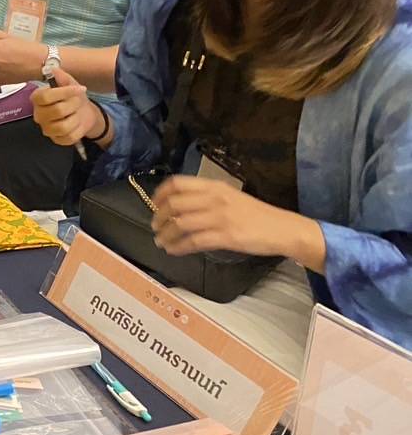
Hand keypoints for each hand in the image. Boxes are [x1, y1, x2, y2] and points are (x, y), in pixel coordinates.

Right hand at [31, 67, 103, 145]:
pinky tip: (77, 123)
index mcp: (37, 99)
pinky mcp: (56, 140)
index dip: (64, 92)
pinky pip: (69, 137)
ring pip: (63, 126)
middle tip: (78, 101)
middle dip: (74, 104)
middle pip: (57, 111)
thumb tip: (52, 69)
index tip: (80, 88)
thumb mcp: (69, 82)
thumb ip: (61, 76)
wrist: (83, 112)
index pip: (45, 97)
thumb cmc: (73, 96)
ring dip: (76, 118)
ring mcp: (46, 129)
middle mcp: (38, 115)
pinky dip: (78, 130)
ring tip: (77, 113)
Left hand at [151, 176, 301, 259]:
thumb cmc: (255, 214)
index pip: (178, 183)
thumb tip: (179, 205)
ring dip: (166, 234)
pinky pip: (194, 242)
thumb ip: (206, 198)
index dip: (160, 193)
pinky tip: (173, 250)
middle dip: (159, 217)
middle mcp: (215, 199)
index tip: (153, 203)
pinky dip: (179, 247)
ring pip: (181, 224)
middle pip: (174, 204)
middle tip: (155, 226)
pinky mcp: (226, 237)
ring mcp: (220, 218)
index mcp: (215, 186)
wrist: (282, 228)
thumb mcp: (230, 196)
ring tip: (160, 240)